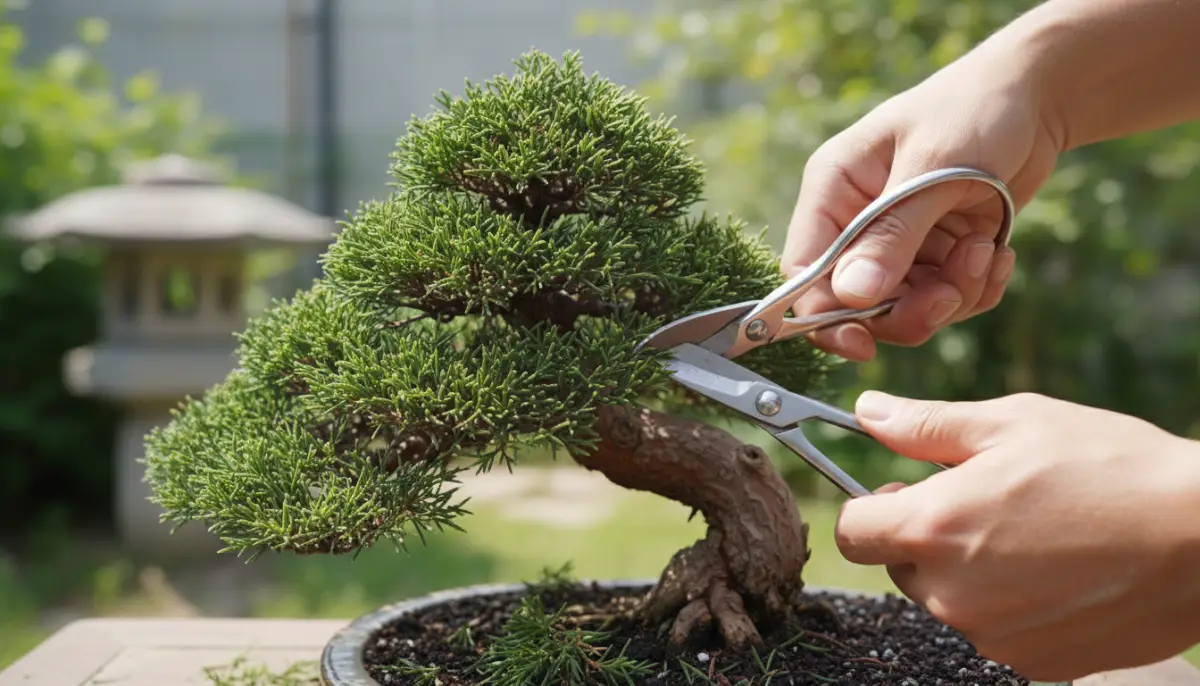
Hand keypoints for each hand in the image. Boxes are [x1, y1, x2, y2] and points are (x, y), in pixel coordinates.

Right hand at [782, 46, 1064, 361]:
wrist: (1035, 97)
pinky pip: (944, 301)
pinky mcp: (935, 255)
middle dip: (909, 309)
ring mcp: (897, 242)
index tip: (864, 345)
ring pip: (906, 309)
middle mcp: (856, 221)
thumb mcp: (932, 168)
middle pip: (857, 304)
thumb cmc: (973, 110)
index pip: (804, 273)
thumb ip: (891, 234)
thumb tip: (853, 296)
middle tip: (952, 292)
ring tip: (986, 252)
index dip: (825, 317)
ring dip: (952, 295)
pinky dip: (974, 290)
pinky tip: (998, 253)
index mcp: (833, 191)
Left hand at [834, 391, 1199, 680]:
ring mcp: (991, 635)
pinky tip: (1060, 571)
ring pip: (947, 599)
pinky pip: (994, 629)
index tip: (907, 489)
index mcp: (934, 528)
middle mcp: (950, 592)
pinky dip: (1012, 603)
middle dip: (926, 535)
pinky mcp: (1032, 663)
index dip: (872, 506)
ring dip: (970, 570)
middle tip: (988, 502)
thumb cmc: (1110, 468)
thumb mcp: (1012, 424)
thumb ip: (925, 425)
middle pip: (899, 566)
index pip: (852, 531)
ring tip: (1036, 533)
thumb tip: (868, 412)